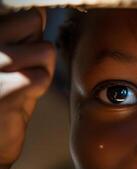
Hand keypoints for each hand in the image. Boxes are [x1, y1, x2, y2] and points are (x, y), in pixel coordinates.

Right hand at [0, 9, 55, 168]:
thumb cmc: (3, 98)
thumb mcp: (11, 62)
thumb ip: (22, 38)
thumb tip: (41, 13)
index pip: (27, 15)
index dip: (32, 35)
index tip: (22, 56)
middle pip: (35, 21)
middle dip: (38, 49)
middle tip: (23, 71)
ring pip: (44, 49)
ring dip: (41, 71)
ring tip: (21, 86)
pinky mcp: (1, 89)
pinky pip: (41, 76)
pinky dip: (39, 89)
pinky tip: (19, 98)